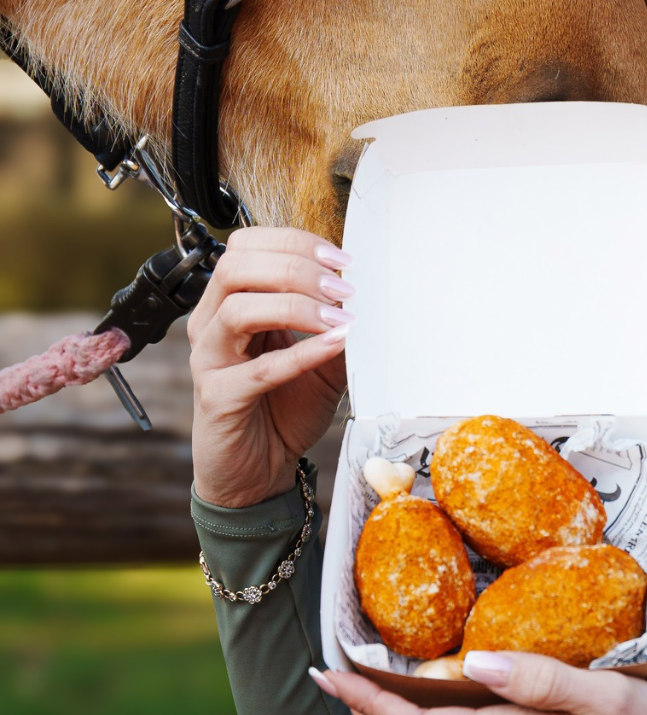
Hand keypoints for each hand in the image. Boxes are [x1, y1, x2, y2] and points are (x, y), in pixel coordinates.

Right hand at [188, 226, 350, 507]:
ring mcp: (210, 360)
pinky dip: (300, 354)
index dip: (294, 243)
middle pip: (235, 266)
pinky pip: (257, 369)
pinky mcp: (218, 398)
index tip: (341, 260)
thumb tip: (369, 296)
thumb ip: (337, 326)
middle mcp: (211, 324)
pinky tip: (333, 346)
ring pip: (237, 309)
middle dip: (295, 268)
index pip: (247, 246)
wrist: (259, 471)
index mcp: (230, 303)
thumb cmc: (284, 409)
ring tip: (339, 319)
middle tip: (343, 289)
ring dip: (296, 305)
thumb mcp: (323, 360)